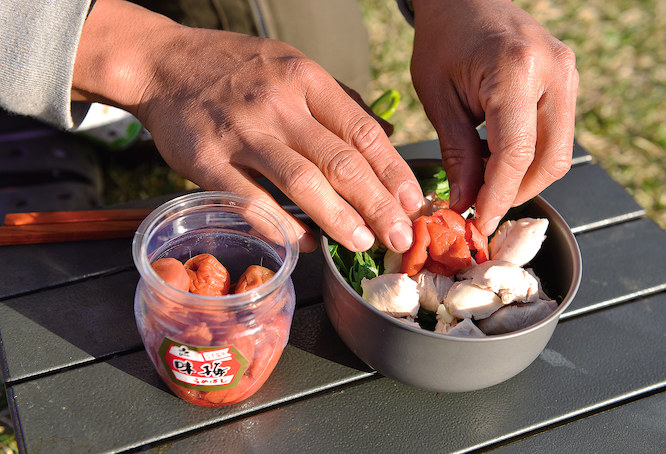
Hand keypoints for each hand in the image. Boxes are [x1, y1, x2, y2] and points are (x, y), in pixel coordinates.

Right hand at [73, 0, 423, 252]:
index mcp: (306, 80)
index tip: (414, 203)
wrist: (164, 63)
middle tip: (400, 237)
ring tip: (363, 243)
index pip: (363, 131)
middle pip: (341, 162)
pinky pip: (253, 203)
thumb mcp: (293, 67)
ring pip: (303, 183)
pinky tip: (306, 243)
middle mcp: (279, 105)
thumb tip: (387, 135)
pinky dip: (283, 227)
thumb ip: (340, 102)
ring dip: (339, 219)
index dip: (394, 172)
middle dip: (378, 205)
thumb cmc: (235, 68)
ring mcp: (243, 133)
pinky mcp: (208, 161)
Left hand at [410, 0, 578, 234]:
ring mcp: (569, 75)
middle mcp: (554, 72)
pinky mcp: (569, 81)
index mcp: (516, 71)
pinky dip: (531, 158)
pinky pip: (558, 136)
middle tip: (480, 208)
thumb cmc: (443, 40)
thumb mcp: (438, 98)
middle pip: (550, 160)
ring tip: (486, 185)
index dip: (498, 196)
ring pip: (559, 153)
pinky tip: (500, 162)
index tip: (478, 221)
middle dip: (515, 193)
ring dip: (525, 179)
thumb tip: (467, 202)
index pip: (516, 154)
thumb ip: (457, 152)